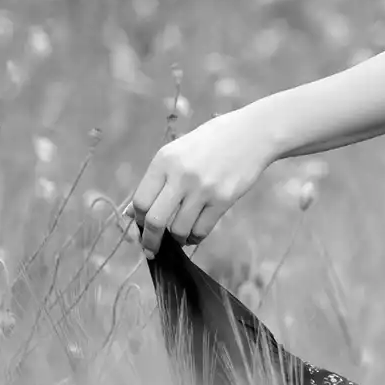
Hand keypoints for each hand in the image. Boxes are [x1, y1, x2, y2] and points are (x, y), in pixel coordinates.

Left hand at [128, 107, 275, 252]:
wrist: (251, 134)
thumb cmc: (211, 142)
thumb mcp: (178, 152)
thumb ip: (157, 180)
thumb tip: (133, 213)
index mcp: (165, 161)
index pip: (140, 201)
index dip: (138, 220)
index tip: (141, 228)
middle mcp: (181, 175)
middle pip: (155, 221)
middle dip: (151, 241)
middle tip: (152, 249)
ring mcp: (203, 189)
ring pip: (179, 230)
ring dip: (176, 239)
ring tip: (179, 237)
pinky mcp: (223, 200)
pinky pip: (201, 230)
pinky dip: (194, 238)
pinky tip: (194, 234)